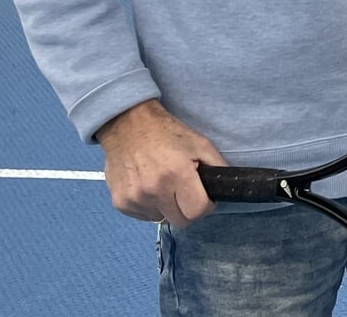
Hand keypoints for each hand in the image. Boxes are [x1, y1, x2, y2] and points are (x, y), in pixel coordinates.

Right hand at [96, 100, 225, 226]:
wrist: (127, 124)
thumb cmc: (167, 133)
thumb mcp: (200, 144)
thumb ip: (218, 167)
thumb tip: (225, 189)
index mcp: (177, 174)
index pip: (197, 212)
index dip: (205, 205)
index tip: (204, 196)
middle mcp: (154, 190)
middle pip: (180, 221)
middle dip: (187, 209)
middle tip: (184, 191)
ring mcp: (135, 198)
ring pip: (161, 218)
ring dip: (166, 207)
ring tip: (162, 183)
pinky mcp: (120, 203)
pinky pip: (144, 215)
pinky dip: (149, 205)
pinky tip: (147, 185)